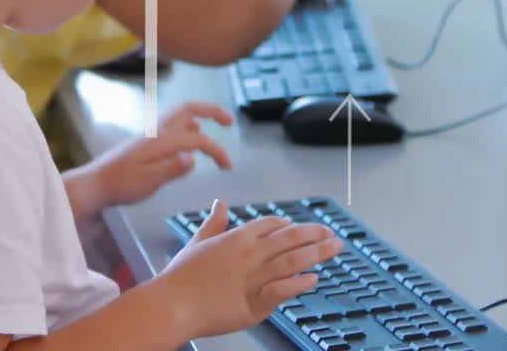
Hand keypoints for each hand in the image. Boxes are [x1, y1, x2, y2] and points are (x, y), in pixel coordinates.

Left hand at [95, 102, 233, 207]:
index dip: (217, 150)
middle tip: (229, 121)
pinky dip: (187, 126)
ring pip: (180, 115)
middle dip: (212, 111)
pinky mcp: (146, 140)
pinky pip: (172, 124)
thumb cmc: (122, 184)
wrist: (96, 182)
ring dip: (200, 116)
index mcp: (161, 140)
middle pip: (189, 109)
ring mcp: (151, 133)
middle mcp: (157, 131)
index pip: (198, 139)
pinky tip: (188, 142)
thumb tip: (194, 158)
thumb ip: (172, 169)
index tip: (228, 167)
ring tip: (215, 127)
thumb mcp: (148, 181)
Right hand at [157, 200, 343, 338]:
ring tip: (334, 248)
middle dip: (314, 235)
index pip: (270, 225)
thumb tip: (220, 203)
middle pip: (288, 239)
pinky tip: (314, 279)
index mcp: (235, 238)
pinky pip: (282, 289)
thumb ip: (213, 223)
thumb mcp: (197, 242)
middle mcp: (248, 254)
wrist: (172, 303)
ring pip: (292, 261)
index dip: (288, 225)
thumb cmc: (181, 277)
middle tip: (332, 234)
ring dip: (316, 253)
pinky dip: (300, 284)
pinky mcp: (253, 302)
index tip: (301, 227)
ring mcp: (252, 278)